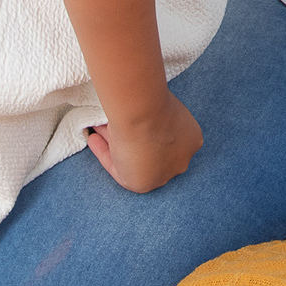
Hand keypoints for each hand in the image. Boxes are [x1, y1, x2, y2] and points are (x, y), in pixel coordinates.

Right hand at [86, 90, 202, 191]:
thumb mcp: (159, 103)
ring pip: (133, 159)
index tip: (130, 119)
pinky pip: (120, 169)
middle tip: (110, 125)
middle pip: (150, 151)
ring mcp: (162, 174)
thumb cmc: (152, 101)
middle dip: (129, 138)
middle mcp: (179, 160)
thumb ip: (152, 114)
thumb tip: (135, 111)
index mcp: (191, 139)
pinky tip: (93, 139)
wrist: (143, 112)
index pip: (167, 139)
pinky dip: (105, 153)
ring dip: (114, 144)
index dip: (145, 128)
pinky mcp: (142, 184)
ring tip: (98, 128)